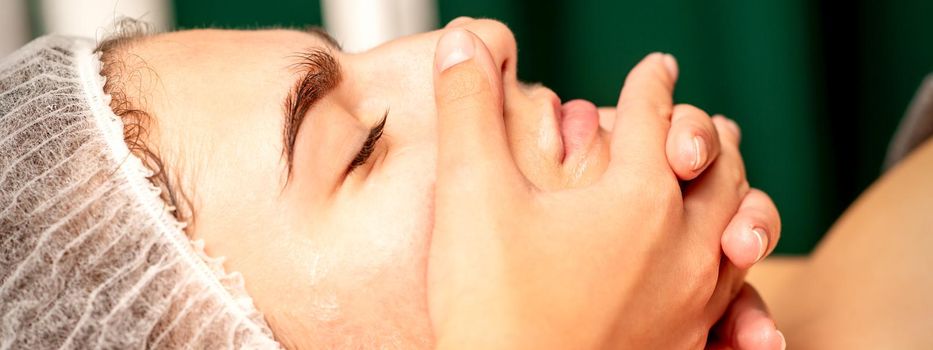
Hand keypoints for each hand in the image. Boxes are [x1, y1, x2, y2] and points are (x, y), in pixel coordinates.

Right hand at [428, 29, 752, 348]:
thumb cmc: (492, 308)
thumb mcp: (472, 196)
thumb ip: (471, 110)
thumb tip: (464, 41)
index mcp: (639, 197)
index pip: (654, 115)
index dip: (651, 82)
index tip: (655, 67)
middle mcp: (683, 244)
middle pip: (719, 167)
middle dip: (704, 133)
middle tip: (689, 122)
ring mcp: (693, 301)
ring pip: (741, 230)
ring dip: (734, 194)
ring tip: (721, 183)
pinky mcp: (687, 346)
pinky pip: (737, 299)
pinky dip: (738, 270)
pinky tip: (725, 274)